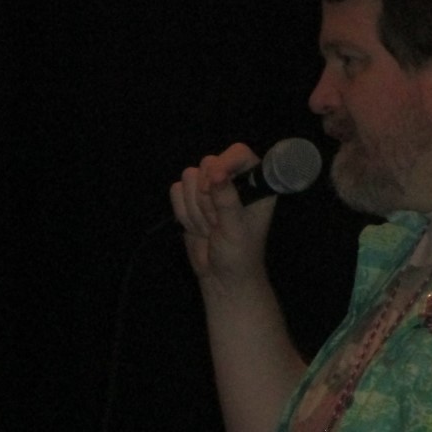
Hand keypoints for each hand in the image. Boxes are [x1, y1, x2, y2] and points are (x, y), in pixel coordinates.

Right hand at [169, 142, 275, 287]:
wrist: (222, 277)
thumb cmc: (239, 255)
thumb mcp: (236, 229)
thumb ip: (227, 201)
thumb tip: (216, 174)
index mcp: (255, 183)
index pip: (239, 154)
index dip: (224, 163)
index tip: (213, 182)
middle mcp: (232, 180)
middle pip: (208, 164)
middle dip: (206, 197)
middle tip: (216, 221)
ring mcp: (210, 189)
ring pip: (189, 178)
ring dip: (195, 208)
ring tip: (209, 227)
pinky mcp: (190, 199)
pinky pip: (176, 191)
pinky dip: (182, 212)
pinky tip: (196, 227)